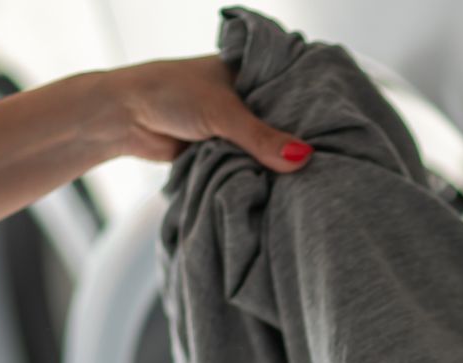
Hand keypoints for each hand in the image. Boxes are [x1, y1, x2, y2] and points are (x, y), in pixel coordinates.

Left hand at [102, 57, 312, 169]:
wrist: (123, 117)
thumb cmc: (168, 94)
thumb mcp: (222, 114)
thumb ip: (261, 138)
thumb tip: (303, 159)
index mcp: (251, 72)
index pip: (295, 90)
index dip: (315, 111)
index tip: (339, 133)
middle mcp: (247, 98)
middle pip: (284, 124)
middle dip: (296, 145)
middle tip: (329, 165)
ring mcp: (236, 126)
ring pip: (267, 149)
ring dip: (275, 165)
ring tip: (311, 182)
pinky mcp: (224, 150)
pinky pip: (249, 165)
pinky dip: (257, 175)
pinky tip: (280, 189)